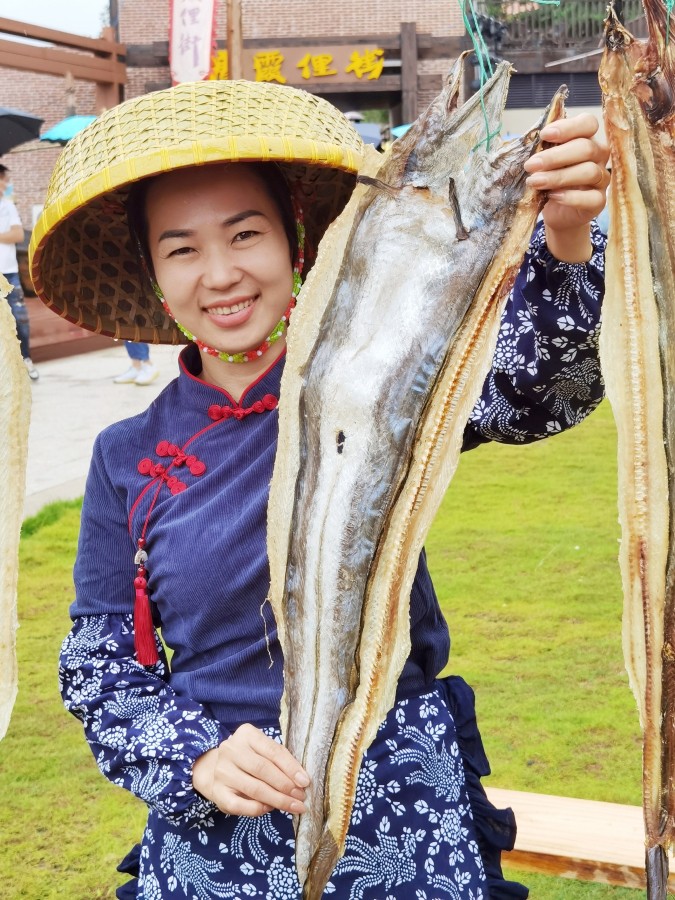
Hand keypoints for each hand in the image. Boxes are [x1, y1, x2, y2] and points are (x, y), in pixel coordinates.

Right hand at [192, 723, 309, 816]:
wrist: (214, 767)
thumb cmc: (248, 758)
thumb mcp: (263, 750)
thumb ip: (280, 760)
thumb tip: (301, 780)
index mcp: (246, 734)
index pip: (273, 751)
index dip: (291, 768)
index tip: (305, 782)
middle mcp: (231, 750)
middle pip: (263, 770)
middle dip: (286, 786)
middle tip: (301, 797)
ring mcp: (222, 771)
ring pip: (254, 789)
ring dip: (278, 800)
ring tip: (293, 806)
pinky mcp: (217, 792)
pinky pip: (240, 805)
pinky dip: (258, 809)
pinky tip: (270, 809)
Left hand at [524, 113, 609, 261]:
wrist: (556, 213)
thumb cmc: (549, 182)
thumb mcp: (543, 164)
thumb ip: (541, 150)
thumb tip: (527, 142)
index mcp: (586, 139)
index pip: (588, 123)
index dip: (568, 127)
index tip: (544, 135)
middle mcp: (598, 156)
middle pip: (586, 148)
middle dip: (555, 156)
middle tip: (530, 165)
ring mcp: (602, 179)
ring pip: (589, 172)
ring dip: (559, 176)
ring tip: (535, 182)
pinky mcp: (599, 201)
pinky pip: (591, 198)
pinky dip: (570, 197)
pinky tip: (552, 196)